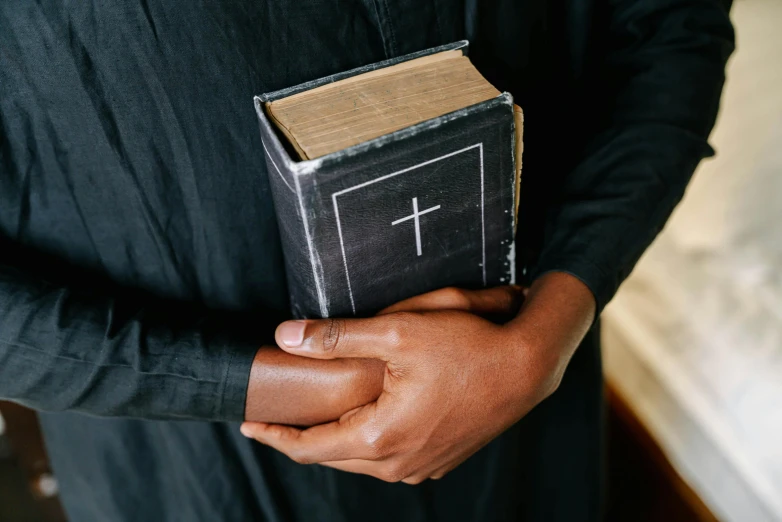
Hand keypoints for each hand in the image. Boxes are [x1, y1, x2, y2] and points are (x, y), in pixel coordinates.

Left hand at [241, 273, 594, 483]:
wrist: (528, 367)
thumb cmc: (468, 346)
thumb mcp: (397, 330)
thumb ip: (336, 337)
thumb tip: (285, 337)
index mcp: (381, 436)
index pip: (309, 448)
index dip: (275, 437)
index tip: (249, 423)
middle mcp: (399, 464)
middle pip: (333, 457)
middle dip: (301, 438)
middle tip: (278, 415)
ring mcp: (422, 467)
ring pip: (361, 460)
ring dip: (336, 439)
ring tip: (318, 413)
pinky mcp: (439, 459)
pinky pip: (389, 458)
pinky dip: (368, 440)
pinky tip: (366, 415)